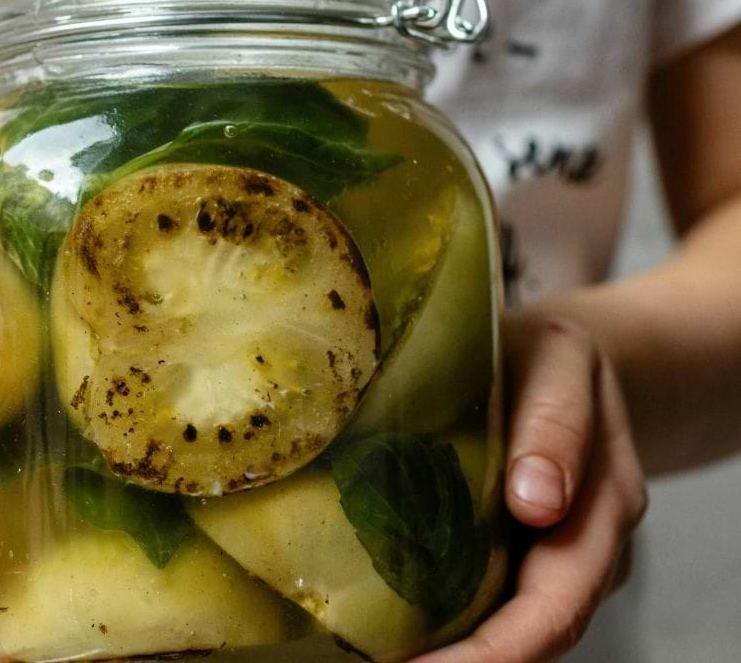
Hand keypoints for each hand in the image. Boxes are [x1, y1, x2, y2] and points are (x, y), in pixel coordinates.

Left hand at [415, 310, 647, 662]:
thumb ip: (556, 420)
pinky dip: (452, 620)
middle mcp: (589, 542)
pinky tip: (397, 629)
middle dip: (473, 661)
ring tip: (381, 656)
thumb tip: (538, 502)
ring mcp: (559, 552)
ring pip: (514, 621)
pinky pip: (492, 597)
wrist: (563, 360)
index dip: (502, 646)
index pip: (560, 595)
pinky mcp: (521, 549)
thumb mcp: (560, 358)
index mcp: (605, 497)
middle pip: (539, 628)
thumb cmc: (549, 355)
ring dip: (458, 648)